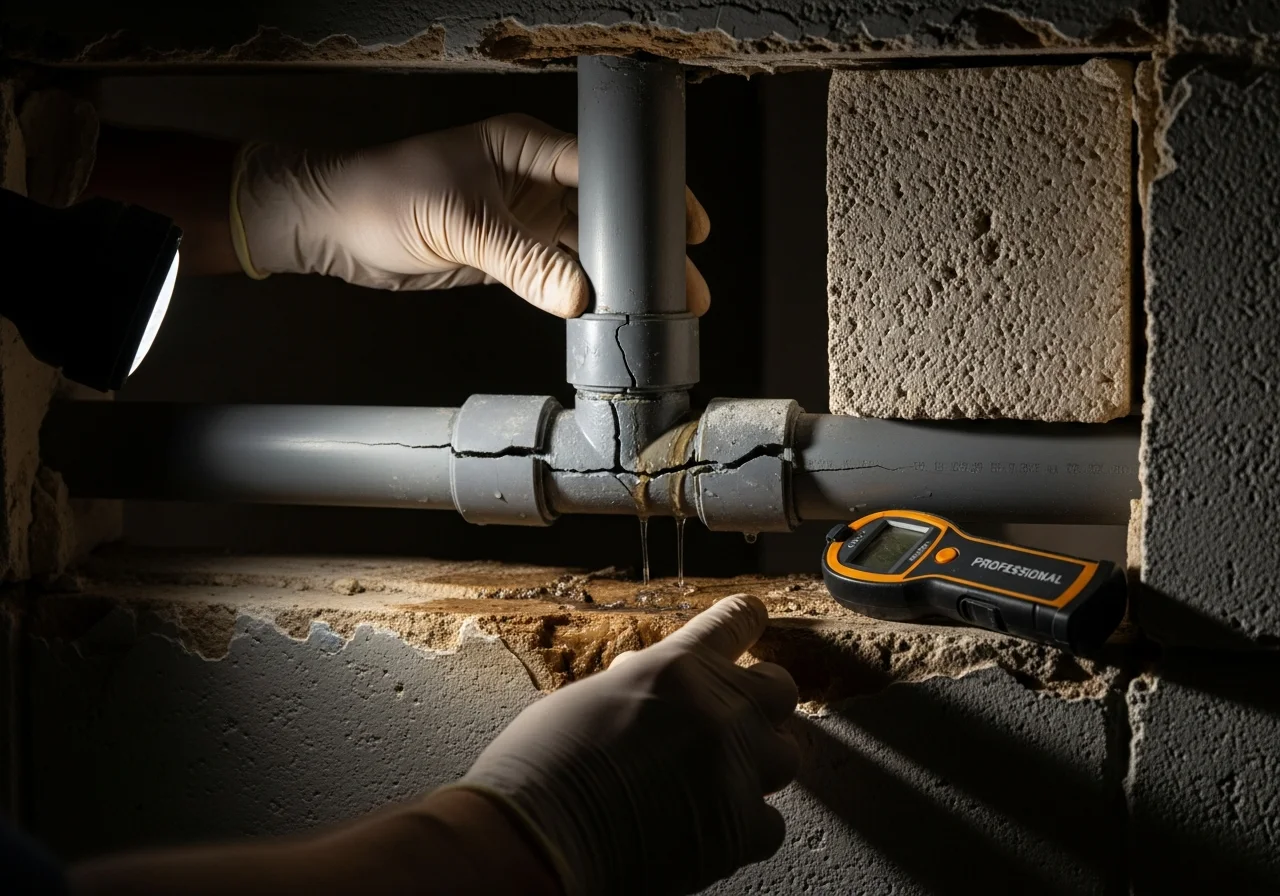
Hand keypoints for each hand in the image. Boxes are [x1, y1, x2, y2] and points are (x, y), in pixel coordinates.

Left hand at [233, 114, 711, 317]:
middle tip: (684, 282)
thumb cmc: (380, 196)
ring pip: (584, 248)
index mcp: (524, 146)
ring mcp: (520, 217)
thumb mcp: (460, 224)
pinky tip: (609, 311)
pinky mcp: (507, 254)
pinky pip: (555, 274)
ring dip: (617, 276)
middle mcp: (529, 178)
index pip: (603, 167)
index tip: (686, 228)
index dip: (647, 198)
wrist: (332, 229)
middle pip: (605, 213)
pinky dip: (580, 294)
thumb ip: (522, 261)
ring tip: (659, 306)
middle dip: (644, 247)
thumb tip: (578, 294)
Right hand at [453, 594, 799, 895]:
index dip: (746, 619)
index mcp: (676, 666)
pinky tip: (713, 826)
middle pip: (780, 689)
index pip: (735, 622)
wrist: (537, 836)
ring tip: (721, 778)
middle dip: (761, 702)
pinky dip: (747, 826)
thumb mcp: (590, 697)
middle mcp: (718, 708)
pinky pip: (770, 822)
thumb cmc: (542, 765)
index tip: (754, 618)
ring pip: (785, 755)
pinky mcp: (739, 827)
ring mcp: (735, 767)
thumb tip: (651, 693)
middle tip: (739, 717)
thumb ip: (640, 688)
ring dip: (756, 763)